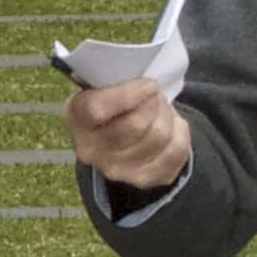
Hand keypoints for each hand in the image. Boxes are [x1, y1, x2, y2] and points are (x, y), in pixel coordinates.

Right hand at [66, 76, 187, 196]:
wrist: (116, 137)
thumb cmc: (110, 101)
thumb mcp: (101, 84)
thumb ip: (114, 78)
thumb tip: (144, 81)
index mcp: (76, 118)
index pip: (98, 109)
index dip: (128, 94)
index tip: (148, 83)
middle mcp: (91, 150)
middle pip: (136, 124)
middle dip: (154, 101)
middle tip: (155, 91)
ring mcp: (117, 170)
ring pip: (159, 135)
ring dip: (167, 113)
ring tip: (160, 106)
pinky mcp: (145, 179)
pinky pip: (177, 150)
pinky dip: (180, 130)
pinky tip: (170, 124)